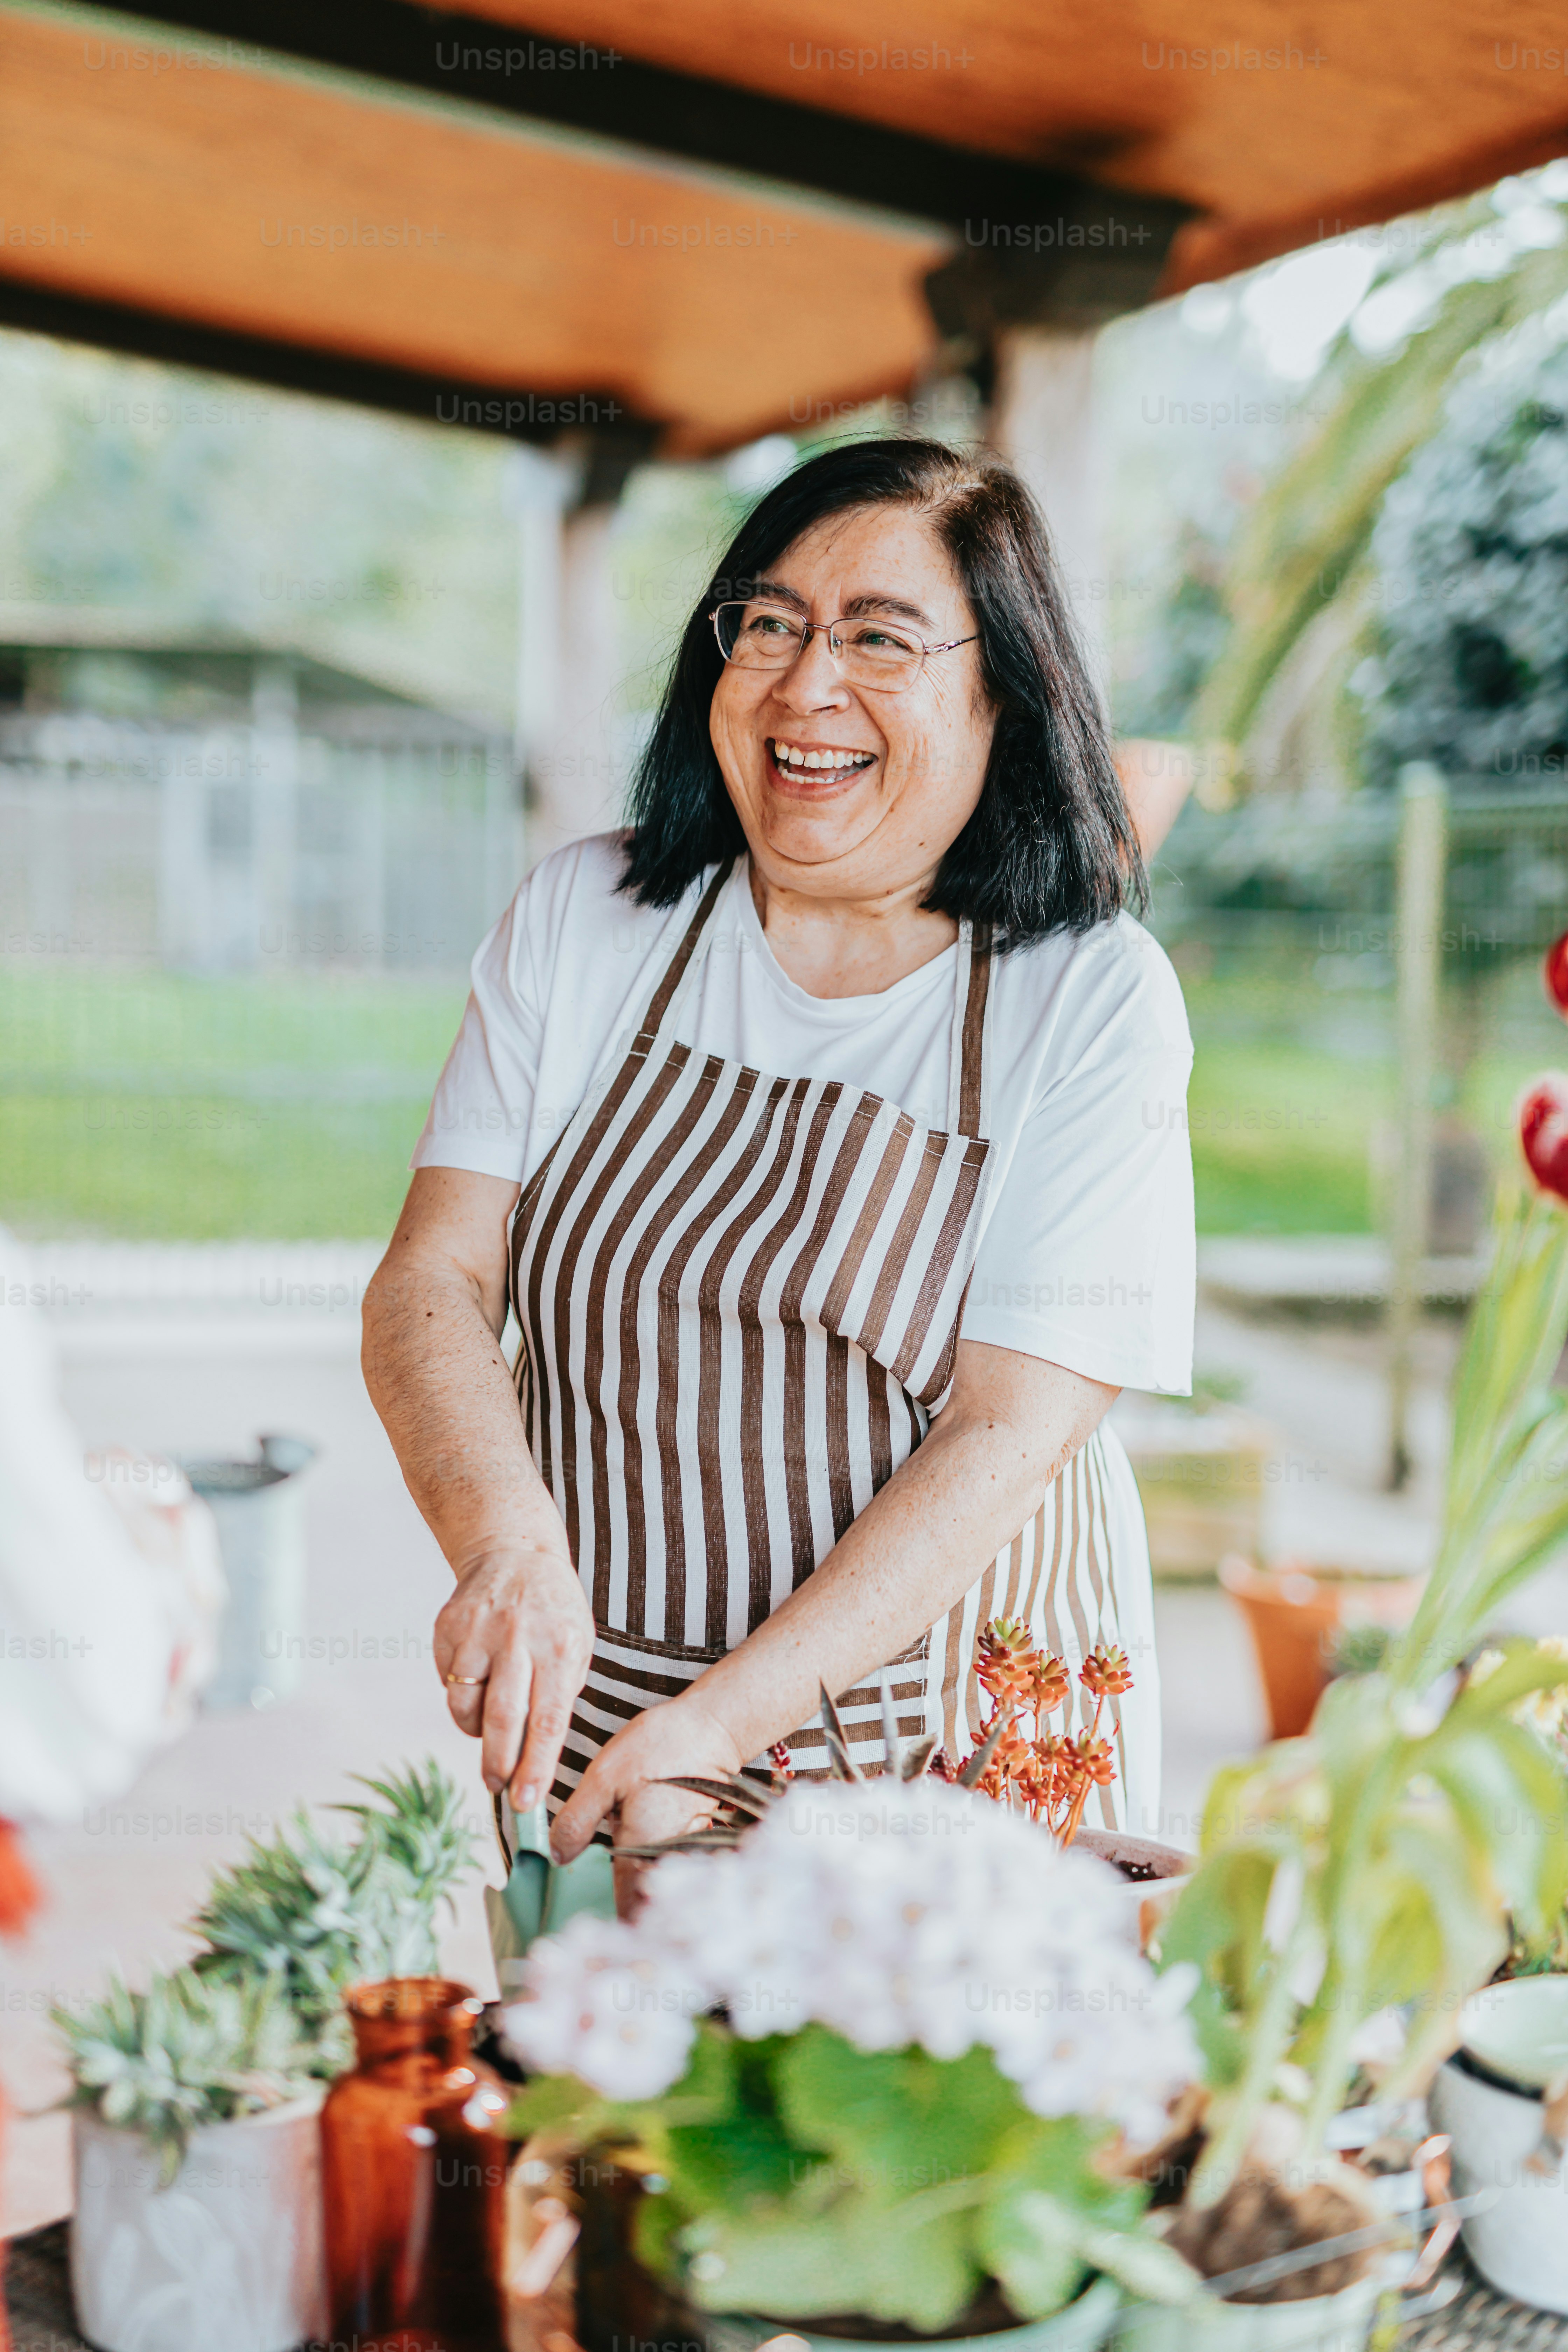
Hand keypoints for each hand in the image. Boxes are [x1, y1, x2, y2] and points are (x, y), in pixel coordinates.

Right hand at [433, 1544, 593, 1809]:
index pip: (548, 1720)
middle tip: (496, 1786)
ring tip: (488, 1725)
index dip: (535, 1766)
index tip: (526, 1802)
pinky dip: (460, 1694)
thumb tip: (535, 1757)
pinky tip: (476, 1678)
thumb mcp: (577, 1646)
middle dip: (498, 1763)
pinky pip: (447, 1681)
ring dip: (475, 1729)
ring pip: (465, 1704)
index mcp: (561, 1647)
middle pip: (503, 1717)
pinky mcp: (448, 1626)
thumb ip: (559, 1696)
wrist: (514, 1553)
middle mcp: (520, 1638)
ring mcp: (479, 1630)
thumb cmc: (553, 1614)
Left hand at [550, 1691, 744, 1917]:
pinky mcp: (694, 1838)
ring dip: (642, 1902)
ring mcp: (685, 1852)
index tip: (588, 1941)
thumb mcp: (604, 1777)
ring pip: (659, 1891)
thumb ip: (577, 1820)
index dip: (610, 1932)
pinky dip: (656, 1878)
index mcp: (641, 1851)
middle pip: (645, 1907)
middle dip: (626, 1921)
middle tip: (598, 1929)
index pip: (625, 1910)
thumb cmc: (659, 1747)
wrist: (713, 1726)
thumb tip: (558, 1856)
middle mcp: (667, 1860)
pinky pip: (670, 1871)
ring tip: (616, 1903)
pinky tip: (639, 1870)